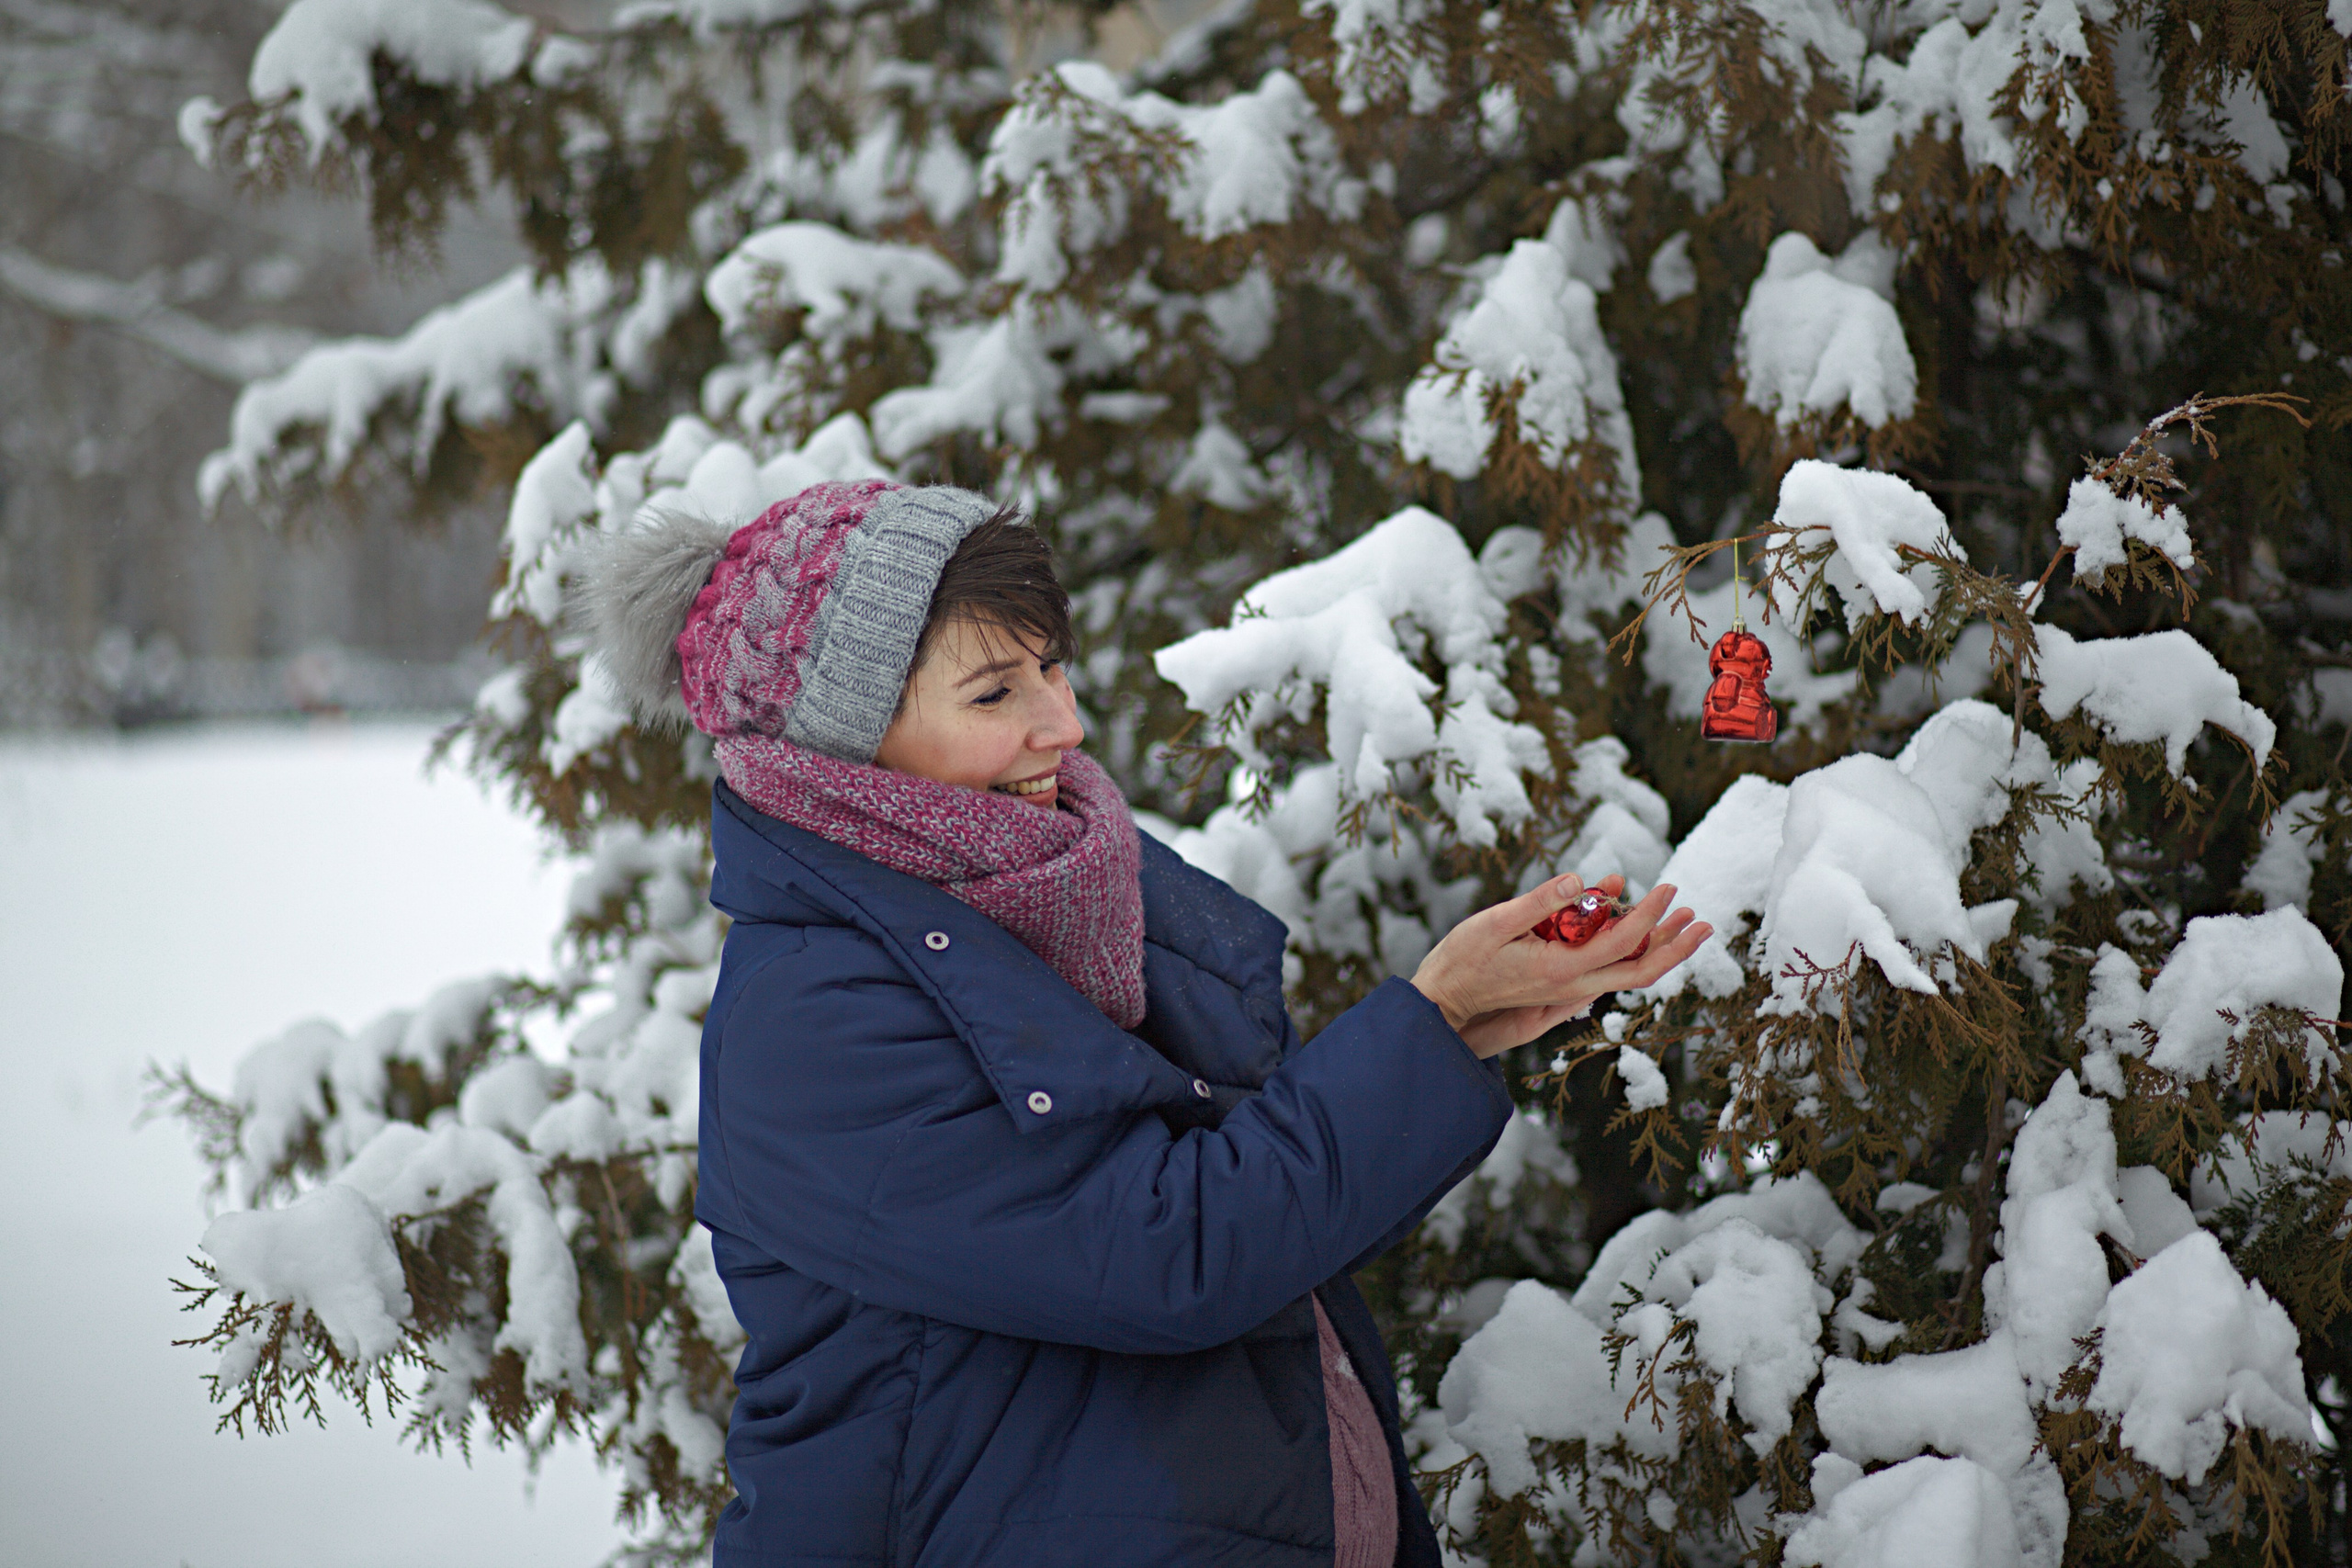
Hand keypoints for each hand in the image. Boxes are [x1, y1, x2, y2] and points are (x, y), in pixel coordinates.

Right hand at [1409, 873, 1711, 1058]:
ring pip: (1628, 974)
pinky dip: (1628, 947)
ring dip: (1660, 948)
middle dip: (1677, 947)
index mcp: (1561, 969)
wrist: (1446, 999)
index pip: (1622, 941)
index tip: (1668, 888)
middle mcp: (1573, 985)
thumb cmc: (1464, 959)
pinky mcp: (1563, 986)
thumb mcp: (1495, 922)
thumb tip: (1577, 880)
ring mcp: (1569, 989)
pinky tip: (1631, 920)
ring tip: (1686, 921)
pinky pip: (1607, 968)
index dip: (1651, 914)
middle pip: (1641, 972)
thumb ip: (1539, 902)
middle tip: (1703, 922)